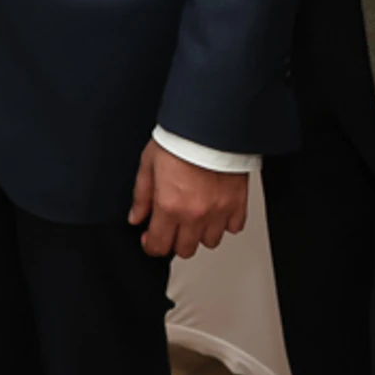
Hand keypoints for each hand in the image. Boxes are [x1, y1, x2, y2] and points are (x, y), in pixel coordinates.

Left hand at [129, 143, 248, 257]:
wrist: (210, 125)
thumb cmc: (180, 140)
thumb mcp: (148, 164)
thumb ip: (141, 196)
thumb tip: (136, 217)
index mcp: (170, 206)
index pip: (159, 246)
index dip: (151, 245)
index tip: (151, 238)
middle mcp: (195, 214)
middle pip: (185, 250)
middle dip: (175, 240)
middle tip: (171, 225)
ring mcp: (219, 211)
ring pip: (210, 242)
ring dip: (200, 233)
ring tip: (195, 217)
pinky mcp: (238, 203)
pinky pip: (234, 227)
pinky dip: (225, 223)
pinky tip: (215, 210)